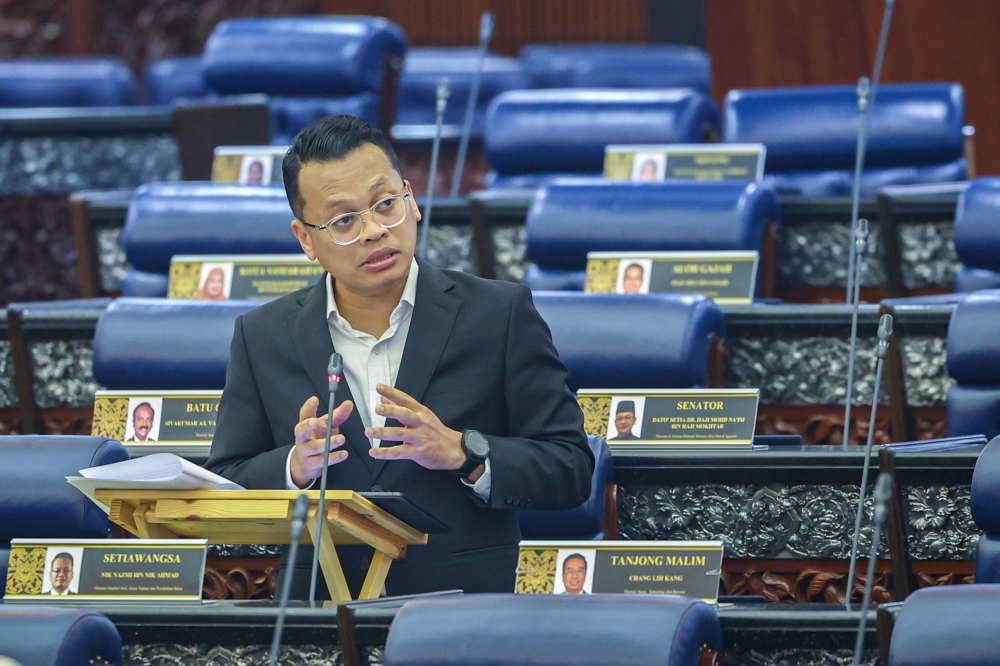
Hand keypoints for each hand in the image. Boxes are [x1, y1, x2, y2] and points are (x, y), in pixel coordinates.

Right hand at [289, 396, 353, 488]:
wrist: (306, 464)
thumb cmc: (317, 439)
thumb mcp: (327, 426)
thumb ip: (338, 415)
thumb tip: (349, 403)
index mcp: (305, 425)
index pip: (304, 414)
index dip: (308, 407)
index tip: (314, 400)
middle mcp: (303, 438)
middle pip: (301, 431)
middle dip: (306, 426)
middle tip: (315, 421)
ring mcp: (306, 452)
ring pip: (315, 447)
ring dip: (328, 443)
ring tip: (341, 438)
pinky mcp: (313, 464)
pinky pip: (323, 461)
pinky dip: (334, 457)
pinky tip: (343, 454)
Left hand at [366, 385, 482, 479]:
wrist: (453, 449)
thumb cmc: (435, 431)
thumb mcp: (422, 416)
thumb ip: (402, 407)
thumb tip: (384, 397)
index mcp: (420, 412)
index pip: (405, 399)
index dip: (392, 393)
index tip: (379, 387)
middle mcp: (420, 423)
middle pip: (404, 414)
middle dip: (391, 411)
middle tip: (377, 408)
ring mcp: (419, 437)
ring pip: (399, 434)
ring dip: (382, 433)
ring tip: (368, 432)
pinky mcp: (417, 452)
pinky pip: (399, 452)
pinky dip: (385, 453)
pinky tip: (373, 452)